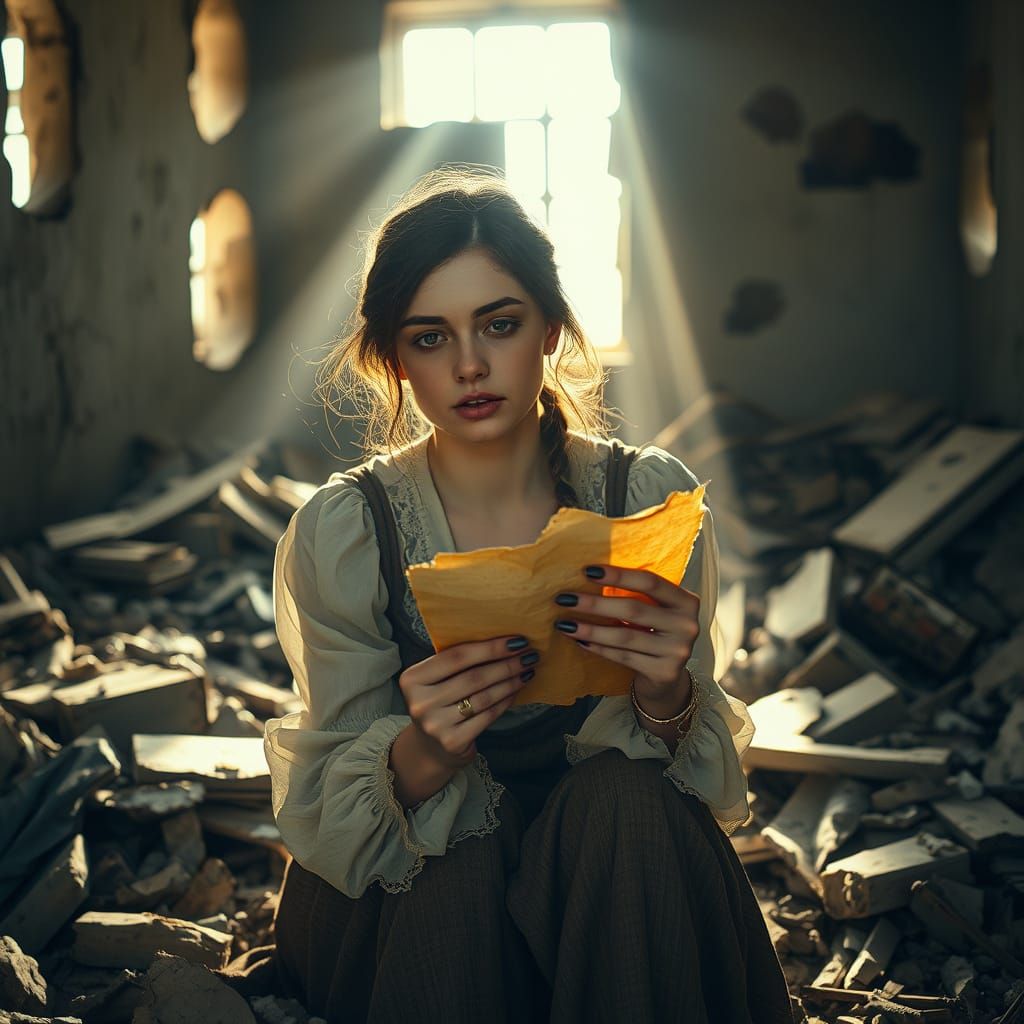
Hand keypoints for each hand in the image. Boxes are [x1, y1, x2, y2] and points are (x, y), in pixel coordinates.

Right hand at [398, 636, 538, 767]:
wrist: (431, 748)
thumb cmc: (439, 703)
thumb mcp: (436, 680)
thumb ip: (455, 663)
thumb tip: (503, 642)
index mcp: (412, 678)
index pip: (456, 656)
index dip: (490, 647)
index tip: (516, 641)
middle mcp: (420, 702)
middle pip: (473, 677)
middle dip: (506, 664)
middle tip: (529, 655)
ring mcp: (435, 724)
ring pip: (483, 697)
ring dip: (510, 682)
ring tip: (527, 671)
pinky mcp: (452, 742)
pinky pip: (487, 716)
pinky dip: (505, 701)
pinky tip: (515, 692)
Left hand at [552, 564, 699, 704]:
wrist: (666, 678)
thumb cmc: (654, 634)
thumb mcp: (655, 611)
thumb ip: (637, 594)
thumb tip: (590, 574)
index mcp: (686, 601)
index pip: (650, 582)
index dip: (618, 575)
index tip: (587, 571)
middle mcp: (687, 625)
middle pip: (634, 609)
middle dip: (595, 603)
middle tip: (564, 598)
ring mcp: (678, 651)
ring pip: (625, 635)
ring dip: (590, 628)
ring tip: (564, 623)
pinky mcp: (664, 672)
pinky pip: (623, 656)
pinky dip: (598, 648)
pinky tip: (579, 641)